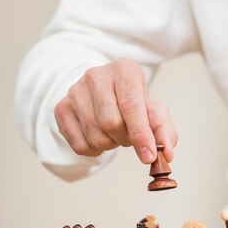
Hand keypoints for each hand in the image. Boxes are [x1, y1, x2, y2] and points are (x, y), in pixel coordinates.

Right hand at [54, 58, 177, 163]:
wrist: (103, 90)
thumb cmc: (133, 102)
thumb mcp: (154, 111)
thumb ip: (164, 131)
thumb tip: (167, 153)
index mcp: (124, 70)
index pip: (131, 106)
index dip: (141, 134)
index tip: (149, 157)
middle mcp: (96, 76)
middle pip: (111, 123)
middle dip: (125, 139)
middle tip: (129, 136)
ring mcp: (75, 91)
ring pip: (95, 136)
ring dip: (110, 145)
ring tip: (114, 133)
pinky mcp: (61, 108)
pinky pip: (79, 145)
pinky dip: (94, 150)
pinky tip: (100, 136)